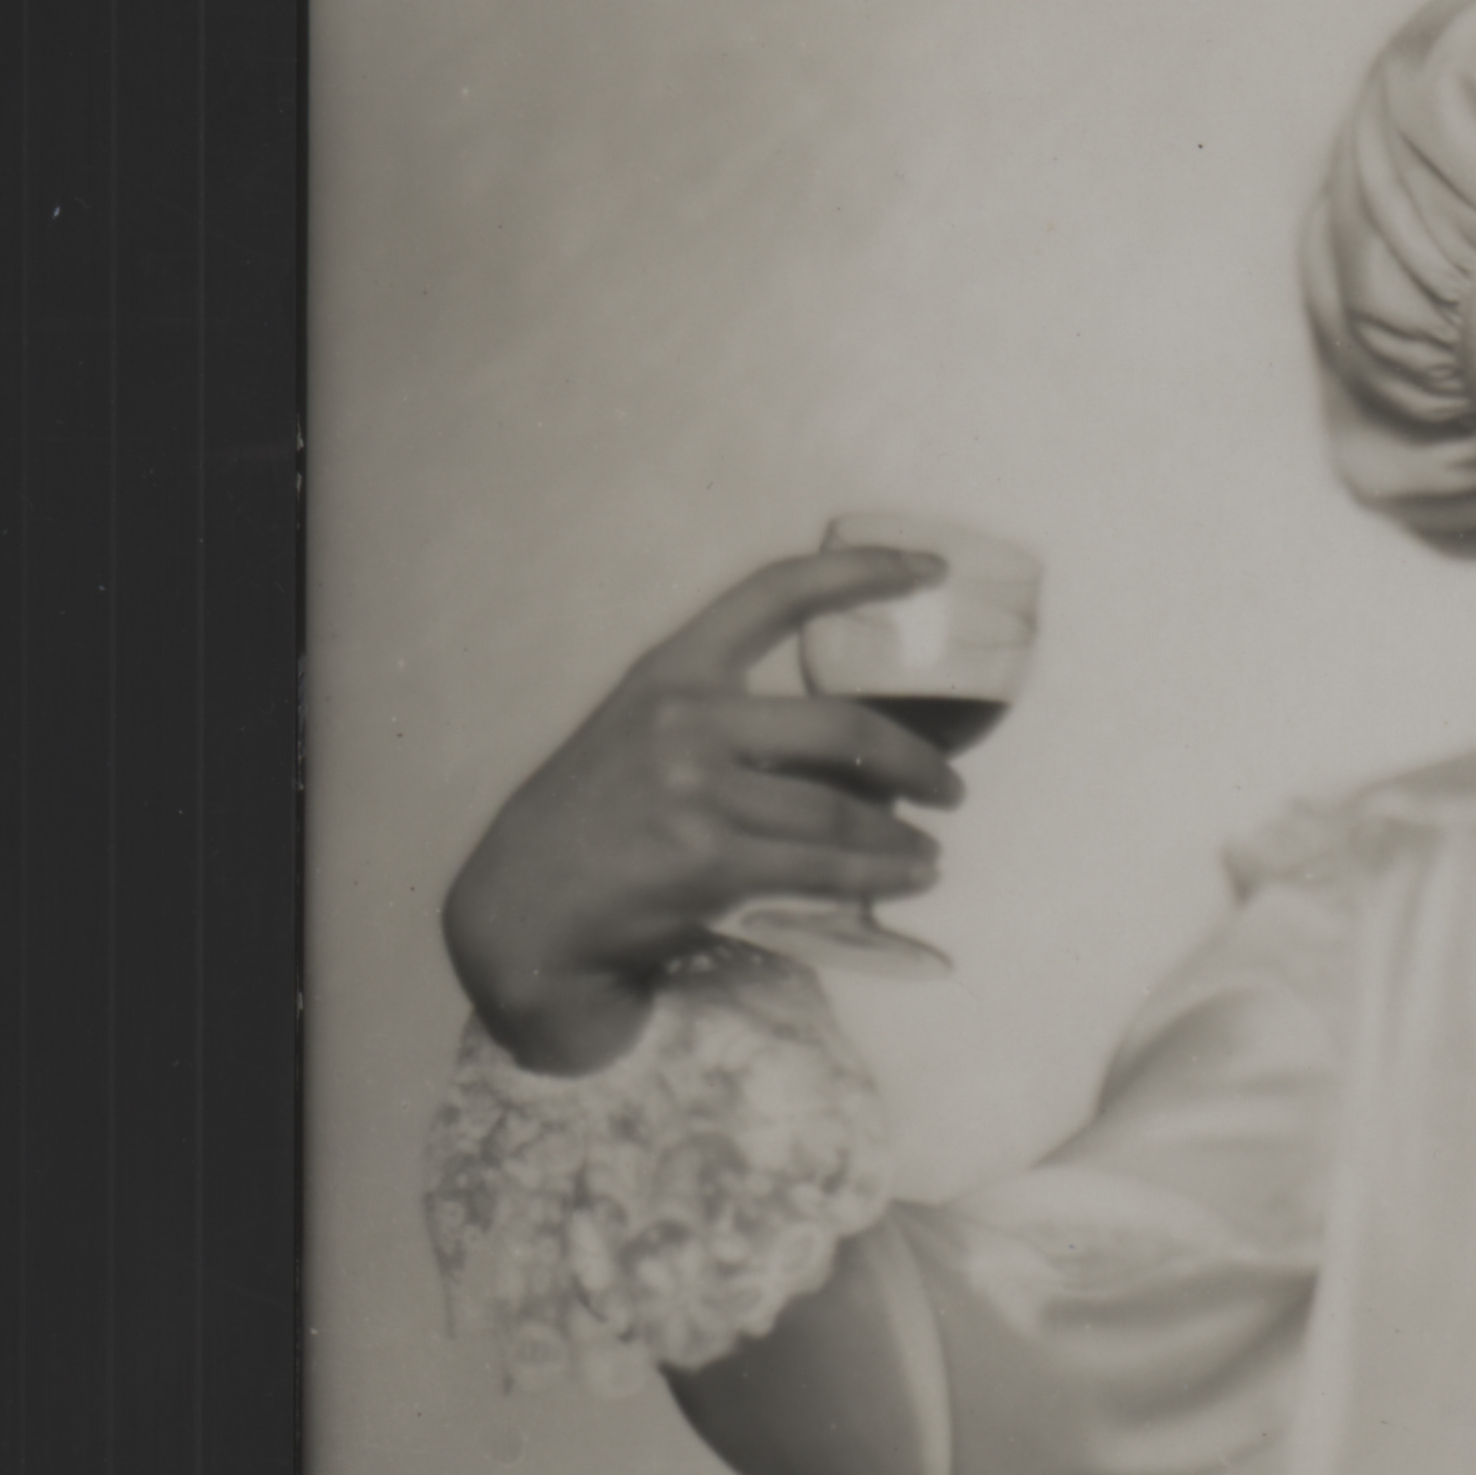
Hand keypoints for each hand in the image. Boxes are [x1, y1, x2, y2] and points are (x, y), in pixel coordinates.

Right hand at [441, 549, 967, 1074]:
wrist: (524, 907)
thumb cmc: (593, 821)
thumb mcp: (639, 734)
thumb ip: (721, 720)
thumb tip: (840, 744)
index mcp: (672, 669)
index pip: (775, 592)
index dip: (860, 572)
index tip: (927, 568)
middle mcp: (685, 718)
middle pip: (841, 724)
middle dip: (917, 760)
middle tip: (951, 789)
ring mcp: (695, 789)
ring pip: (839, 810)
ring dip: (901, 837)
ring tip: (929, 853)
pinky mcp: (706, 859)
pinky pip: (820, 869)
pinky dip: (877, 877)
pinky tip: (904, 878)